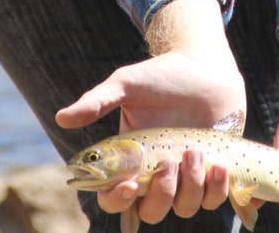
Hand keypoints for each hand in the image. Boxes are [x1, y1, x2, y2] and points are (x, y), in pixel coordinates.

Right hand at [56, 0, 244, 222]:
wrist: (206, 66)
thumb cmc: (164, 75)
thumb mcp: (129, 84)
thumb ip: (98, 101)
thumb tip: (61, 117)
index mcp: (130, 159)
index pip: (114, 197)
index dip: (118, 201)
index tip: (131, 184)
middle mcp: (156, 173)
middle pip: (150, 211)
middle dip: (161, 193)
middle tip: (169, 161)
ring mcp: (186, 175)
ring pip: (183, 207)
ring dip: (190, 185)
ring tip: (195, 150)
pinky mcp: (212, 173)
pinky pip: (213, 199)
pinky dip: (216, 188)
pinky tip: (218, 163)